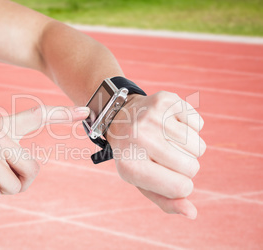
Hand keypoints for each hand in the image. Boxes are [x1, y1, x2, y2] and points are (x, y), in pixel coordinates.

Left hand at [107, 91, 205, 218]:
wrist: (119, 117)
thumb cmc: (135, 154)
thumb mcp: (142, 181)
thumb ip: (166, 201)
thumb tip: (192, 213)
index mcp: (131, 166)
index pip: (181, 187)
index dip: (181, 185)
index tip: (168, 176)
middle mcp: (139, 139)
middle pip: (192, 167)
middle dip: (185, 166)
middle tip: (164, 156)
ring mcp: (152, 117)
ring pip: (199, 146)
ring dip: (188, 147)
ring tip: (166, 140)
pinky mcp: (165, 100)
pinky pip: (199, 124)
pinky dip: (190, 127)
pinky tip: (169, 125)